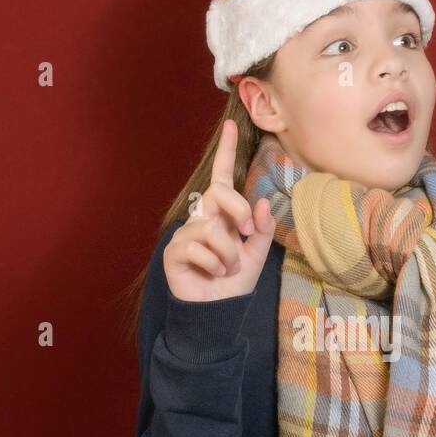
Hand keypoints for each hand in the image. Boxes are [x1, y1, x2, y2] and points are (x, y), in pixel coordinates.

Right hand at [163, 119, 275, 302]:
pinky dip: (213, 265)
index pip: (223, 178)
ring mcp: (185, 233)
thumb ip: (261, 229)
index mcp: (222, 215)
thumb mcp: (256, 255)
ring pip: (213, 229)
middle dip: (239, 211)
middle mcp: (202, 218)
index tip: (231, 125)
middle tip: (245, 234)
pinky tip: (209, 274)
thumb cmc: (233, 282)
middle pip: (219, 192)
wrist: (217, 311)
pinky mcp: (173, 251)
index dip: (227, 152)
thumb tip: (262, 202)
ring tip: (224, 270)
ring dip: (228, 255)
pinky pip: (199, 248)